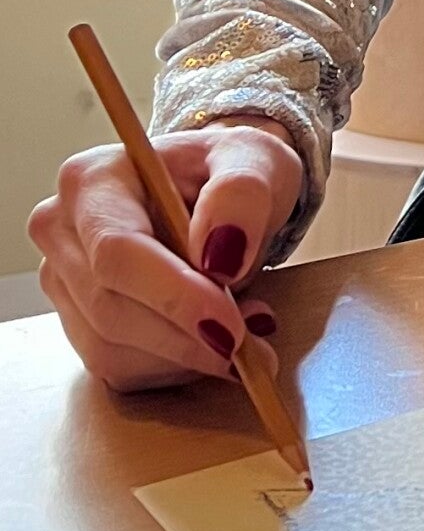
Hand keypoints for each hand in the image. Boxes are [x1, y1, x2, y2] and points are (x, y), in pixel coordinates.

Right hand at [29, 118, 303, 393]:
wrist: (218, 196)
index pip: (116, 252)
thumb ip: (242, 194)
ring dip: (184, 357)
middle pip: (109, 309)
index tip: (231, 329)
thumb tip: (222, 254)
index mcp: (92, 181)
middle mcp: (61, 231)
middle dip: (186, 338)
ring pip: (111, 349)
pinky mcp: (77, 323)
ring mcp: (62, 281)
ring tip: (241, 332)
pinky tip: (208, 340)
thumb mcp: (255, 161)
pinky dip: (173, 368)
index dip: (173, 297)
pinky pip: (119, 369)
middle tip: (251, 344)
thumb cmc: (229, 171)